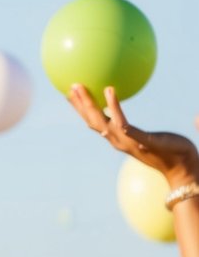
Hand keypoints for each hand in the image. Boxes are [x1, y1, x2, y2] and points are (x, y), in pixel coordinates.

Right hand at [69, 85, 198, 187]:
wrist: (184, 169)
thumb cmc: (171, 150)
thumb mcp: (148, 137)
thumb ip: (137, 129)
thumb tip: (137, 114)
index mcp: (119, 140)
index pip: (94, 124)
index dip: (81, 110)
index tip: (71, 95)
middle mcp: (119, 142)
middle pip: (93, 123)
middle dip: (80, 106)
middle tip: (71, 86)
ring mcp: (129, 142)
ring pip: (102, 123)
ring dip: (89, 105)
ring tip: (81, 87)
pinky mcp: (141, 141)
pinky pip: (124, 123)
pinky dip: (114, 107)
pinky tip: (110, 90)